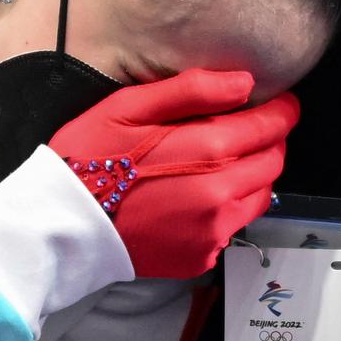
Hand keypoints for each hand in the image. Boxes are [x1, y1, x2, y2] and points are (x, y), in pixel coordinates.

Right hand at [49, 69, 298, 278]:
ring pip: (259, 196)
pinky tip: (193, 197)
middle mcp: (219, 197)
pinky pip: (232, 226)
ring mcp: (212, 233)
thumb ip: (191, 90)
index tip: (279, 101)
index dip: (281, 110)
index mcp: (206, 152)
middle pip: (272, 162)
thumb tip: (244, 82)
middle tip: (245, 128)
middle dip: (267, 141)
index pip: (270, 126)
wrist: (60, 225)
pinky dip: (226, 207)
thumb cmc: (88, 159)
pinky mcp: (201, 258)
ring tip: (218, 162)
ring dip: (251, 175)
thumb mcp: (128, 107)